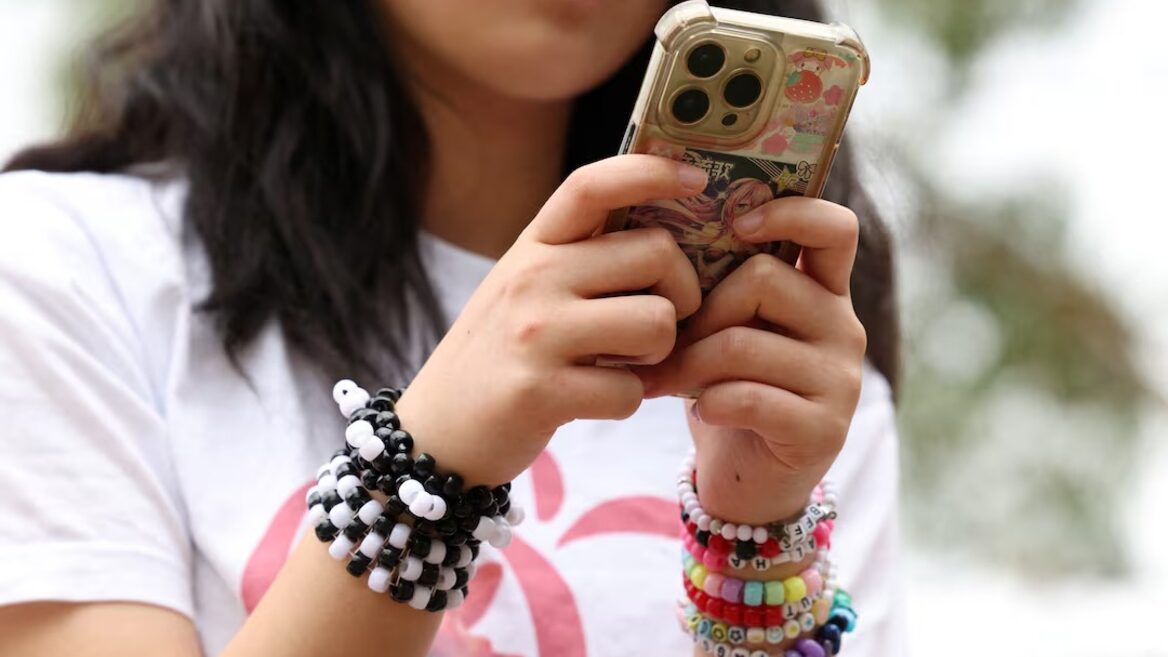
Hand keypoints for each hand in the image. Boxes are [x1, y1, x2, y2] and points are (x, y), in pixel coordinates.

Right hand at [394, 155, 705, 485]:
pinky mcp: (541, 392)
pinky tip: (598, 399)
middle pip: (656, 253)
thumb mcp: (528, 289)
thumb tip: (670, 240)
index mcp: (534, 246)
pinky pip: (630, 391)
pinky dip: (628, 401)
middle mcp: (534, 278)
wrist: (436, 432)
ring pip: (656, 322)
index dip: (651, 171)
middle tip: (661, 320)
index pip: (592, 186)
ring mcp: (536, 334)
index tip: (695, 179)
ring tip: (627, 363)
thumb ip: (583, 260)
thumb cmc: (502, 356)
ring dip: (659, 353)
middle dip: (682, 293)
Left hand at [637, 197, 866, 522]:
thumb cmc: (727, 389)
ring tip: (661, 380)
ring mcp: (840, 380)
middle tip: (664, 340)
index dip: (789, 212)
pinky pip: (749, 397)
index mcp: (823, 292)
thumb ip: (720, 285)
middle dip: (700, 309)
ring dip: (688, 363)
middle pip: (763, 279)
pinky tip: (701, 411)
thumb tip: (661, 235)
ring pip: (743, 342)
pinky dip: (709, 403)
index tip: (739, 226)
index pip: (833, 228)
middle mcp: (844, 328)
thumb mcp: (726, 329)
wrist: (747, 481)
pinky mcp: (824, 429)